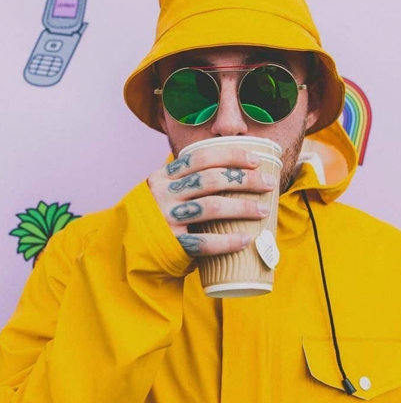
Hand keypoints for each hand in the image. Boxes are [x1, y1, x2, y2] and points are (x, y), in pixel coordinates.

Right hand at [147, 148, 275, 258]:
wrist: (130, 247)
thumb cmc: (159, 214)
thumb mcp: (165, 190)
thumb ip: (187, 179)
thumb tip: (232, 170)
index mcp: (164, 176)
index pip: (202, 157)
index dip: (231, 156)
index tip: (256, 160)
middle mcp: (163, 193)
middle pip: (211, 179)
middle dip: (245, 180)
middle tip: (269, 184)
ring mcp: (166, 218)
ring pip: (212, 207)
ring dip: (243, 208)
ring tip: (263, 211)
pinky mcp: (171, 242)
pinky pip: (204, 242)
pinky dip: (228, 242)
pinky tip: (246, 240)